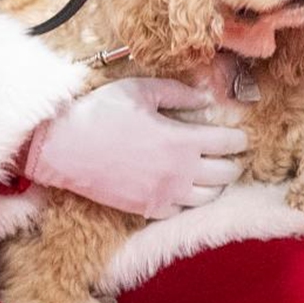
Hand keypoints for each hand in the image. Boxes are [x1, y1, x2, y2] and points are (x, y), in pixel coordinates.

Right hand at [23, 77, 248, 219]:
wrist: (64, 147)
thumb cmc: (101, 112)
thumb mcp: (141, 90)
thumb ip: (178, 93)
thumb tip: (205, 97)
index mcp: (182, 141)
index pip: (228, 144)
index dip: (239, 138)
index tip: (240, 135)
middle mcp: (179, 172)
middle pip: (225, 175)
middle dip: (233, 163)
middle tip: (230, 154)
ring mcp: (163, 194)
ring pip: (208, 198)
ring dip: (215, 185)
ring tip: (210, 173)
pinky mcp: (146, 209)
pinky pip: (180, 211)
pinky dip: (188, 201)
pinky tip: (182, 187)